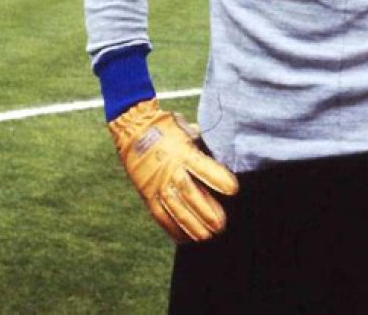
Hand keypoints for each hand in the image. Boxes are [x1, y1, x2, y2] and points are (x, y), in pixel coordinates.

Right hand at [108, 98, 238, 241]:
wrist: (133, 129)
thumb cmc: (168, 127)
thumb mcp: (188, 130)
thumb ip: (204, 145)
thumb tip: (223, 154)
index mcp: (182, 151)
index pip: (202, 167)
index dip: (218, 179)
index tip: (234, 190)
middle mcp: (169, 169)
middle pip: (189, 193)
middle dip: (206, 211)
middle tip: (221, 225)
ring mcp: (157, 183)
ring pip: (175, 208)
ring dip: (191, 225)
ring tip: (206, 236)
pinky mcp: (147, 194)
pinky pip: (160, 215)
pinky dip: (172, 228)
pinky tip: (185, 239)